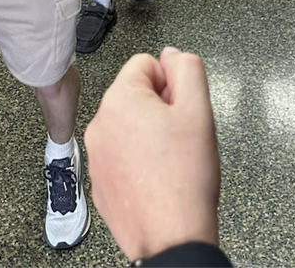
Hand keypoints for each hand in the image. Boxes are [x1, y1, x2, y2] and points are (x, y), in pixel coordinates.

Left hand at [85, 48, 219, 262]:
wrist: (172, 239)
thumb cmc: (185, 180)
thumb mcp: (199, 110)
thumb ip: (187, 69)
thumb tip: (172, 54)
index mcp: (119, 100)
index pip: (146, 63)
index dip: (172, 83)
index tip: (182, 109)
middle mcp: (99, 125)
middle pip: (135, 95)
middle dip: (159, 108)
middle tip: (180, 136)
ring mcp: (95, 156)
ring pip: (128, 126)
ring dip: (148, 134)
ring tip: (170, 160)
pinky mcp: (98, 183)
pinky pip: (120, 156)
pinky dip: (137, 161)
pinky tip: (157, 178)